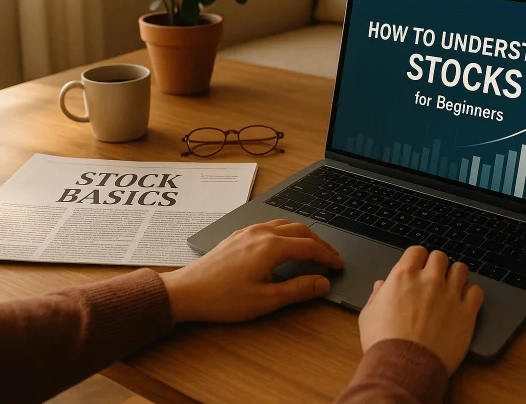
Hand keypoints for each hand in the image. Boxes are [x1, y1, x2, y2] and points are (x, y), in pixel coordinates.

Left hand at [160, 220, 343, 322]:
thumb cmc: (223, 298)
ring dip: (304, 235)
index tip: (338, 266)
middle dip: (320, 243)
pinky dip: (287, 232)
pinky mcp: (238, 235)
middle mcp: (262, 233)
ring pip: (286, 225)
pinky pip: (270, 226)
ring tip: (314, 249)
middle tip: (331, 257)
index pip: (310, 247)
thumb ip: (298, 289)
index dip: (328, 257)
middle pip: (301, 231)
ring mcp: (249, 231)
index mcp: (271, 247)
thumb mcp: (266, 300)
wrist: (187, 291)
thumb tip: (322, 282)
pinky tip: (285, 243)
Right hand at [358, 246, 483, 374]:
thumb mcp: (368, 314)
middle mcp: (429, 280)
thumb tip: (381, 286)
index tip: (418, 267)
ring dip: (455, 275)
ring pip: (461, 269)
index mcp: (403, 276)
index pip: (417, 251)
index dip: (417, 259)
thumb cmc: (384, 343)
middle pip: (440, 257)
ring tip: (451, 287)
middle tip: (434, 278)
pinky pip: (476, 291)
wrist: (404, 366)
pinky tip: (464, 302)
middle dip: (436, 265)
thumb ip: (377, 295)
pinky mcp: (466, 312)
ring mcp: (450, 295)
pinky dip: (471, 294)